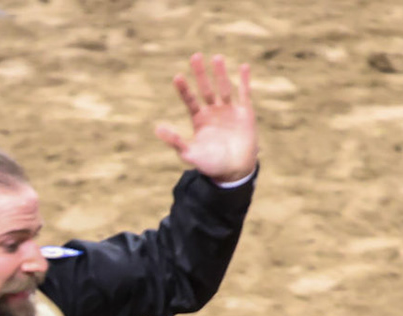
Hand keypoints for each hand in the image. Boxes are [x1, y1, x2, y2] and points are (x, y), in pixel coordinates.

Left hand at [155, 54, 257, 183]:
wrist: (235, 171)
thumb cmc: (211, 164)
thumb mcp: (190, 154)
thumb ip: (175, 141)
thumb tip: (157, 129)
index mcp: (199, 119)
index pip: (190, 100)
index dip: (184, 89)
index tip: (178, 77)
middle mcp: (213, 111)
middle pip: (205, 89)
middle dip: (201, 74)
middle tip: (195, 56)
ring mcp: (229, 110)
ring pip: (224, 88)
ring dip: (220, 73)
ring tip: (217, 58)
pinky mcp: (245, 113)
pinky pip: (245, 93)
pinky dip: (245, 80)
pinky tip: (244, 67)